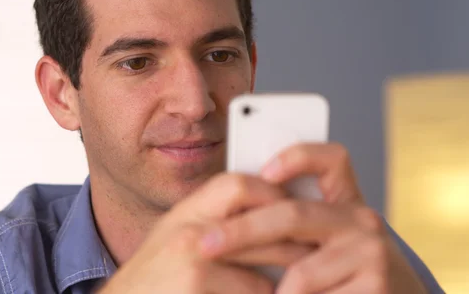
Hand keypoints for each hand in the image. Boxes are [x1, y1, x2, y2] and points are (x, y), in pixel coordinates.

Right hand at [99, 174, 311, 293]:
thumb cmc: (154, 282)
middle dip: (294, 239)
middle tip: (314, 250)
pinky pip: (255, 287)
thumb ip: (213, 225)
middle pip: (262, 219)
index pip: (238, 183)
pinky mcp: (195, 280)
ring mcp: (192, 252)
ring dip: (285, 274)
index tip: (295, 210)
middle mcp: (188, 225)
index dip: (272, 193)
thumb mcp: (176, 242)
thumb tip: (267, 218)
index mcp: (186, 212)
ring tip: (295, 282)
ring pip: (267, 257)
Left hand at [200, 143, 427, 293]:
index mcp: (346, 202)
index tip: (264, 171)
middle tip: (205, 246)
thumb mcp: (324, 244)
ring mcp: (373, 253)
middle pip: (293, 214)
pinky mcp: (376, 286)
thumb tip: (231, 212)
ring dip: (274, 292)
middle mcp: (363, 220)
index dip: (298, 156)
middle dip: (241, 231)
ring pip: (300, 273)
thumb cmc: (345, 274)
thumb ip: (293, 225)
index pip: (332, 159)